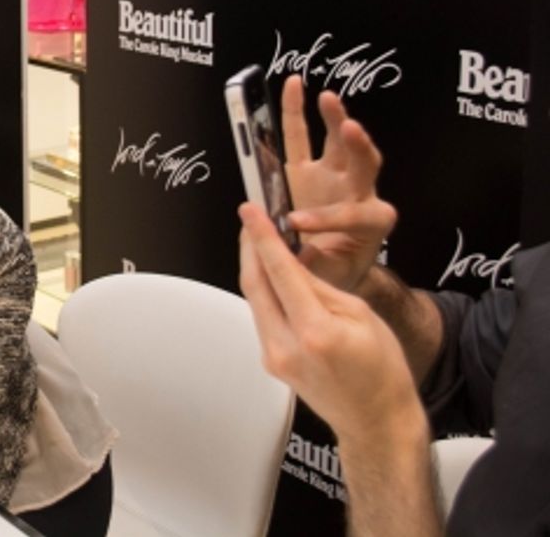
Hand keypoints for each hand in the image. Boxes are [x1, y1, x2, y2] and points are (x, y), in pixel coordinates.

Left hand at [239, 203, 423, 437]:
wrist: (376, 418)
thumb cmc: (381, 369)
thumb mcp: (360, 315)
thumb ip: (319, 286)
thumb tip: (290, 260)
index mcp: (315, 332)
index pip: (279, 272)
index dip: (262, 237)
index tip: (251, 212)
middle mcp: (286, 346)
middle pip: (254, 284)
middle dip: (249, 247)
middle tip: (251, 219)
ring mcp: (274, 357)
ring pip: (254, 300)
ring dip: (255, 268)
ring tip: (262, 242)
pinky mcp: (271, 362)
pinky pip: (262, 317)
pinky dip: (264, 292)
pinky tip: (272, 278)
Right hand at [279, 75, 396, 291]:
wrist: (333, 266)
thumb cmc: (337, 271)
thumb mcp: (333, 277)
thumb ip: (317, 265)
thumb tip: (297, 255)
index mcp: (371, 222)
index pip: (353, 214)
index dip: (325, 217)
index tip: (296, 223)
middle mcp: (357, 192)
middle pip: (365, 163)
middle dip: (359, 145)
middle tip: (350, 129)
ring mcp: (333, 177)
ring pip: (340, 143)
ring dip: (336, 118)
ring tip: (327, 98)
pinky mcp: (307, 170)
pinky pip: (301, 138)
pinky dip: (297, 111)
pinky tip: (294, 86)